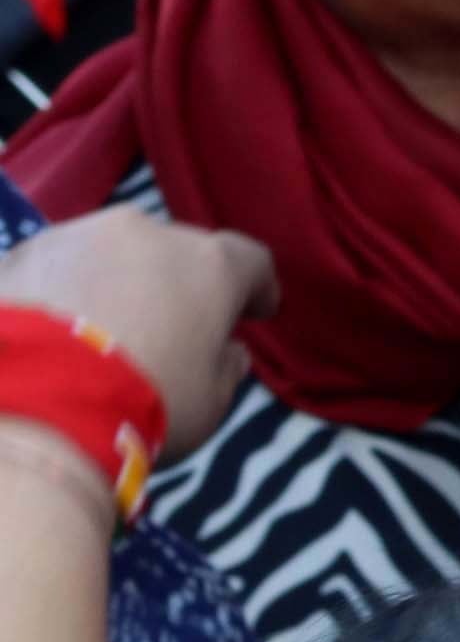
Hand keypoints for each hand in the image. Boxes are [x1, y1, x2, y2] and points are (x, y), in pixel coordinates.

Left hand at [0, 208, 276, 456]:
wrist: (32, 407)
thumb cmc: (144, 404)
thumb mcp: (210, 402)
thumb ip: (224, 366)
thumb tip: (224, 351)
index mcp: (210, 265)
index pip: (250, 262)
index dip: (255, 288)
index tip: (254, 313)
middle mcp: (149, 233)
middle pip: (175, 252)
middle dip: (176, 285)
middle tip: (167, 328)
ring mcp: (80, 236)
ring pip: (110, 254)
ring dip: (114, 282)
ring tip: (99, 327)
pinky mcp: (21, 253)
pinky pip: (55, 269)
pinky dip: (61, 291)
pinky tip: (52, 330)